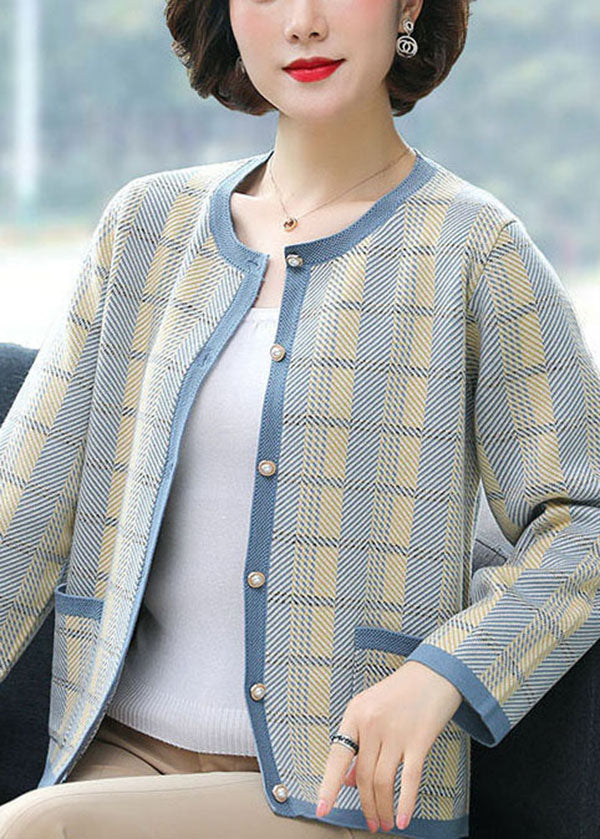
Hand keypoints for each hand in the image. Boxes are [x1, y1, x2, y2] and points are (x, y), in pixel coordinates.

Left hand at [315, 660, 462, 833]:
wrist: (434, 673)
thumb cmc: (400, 692)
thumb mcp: (370, 709)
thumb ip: (358, 743)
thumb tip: (346, 781)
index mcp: (355, 713)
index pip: (337, 755)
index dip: (328, 785)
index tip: (322, 808)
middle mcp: (372, 723)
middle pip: (362, 775)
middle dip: (365, 805)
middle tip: (370, 823)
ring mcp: (395, 731)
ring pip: (382, 781)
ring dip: (382, 808)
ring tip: (384, 823)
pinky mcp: (419, 740)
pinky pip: (408, 779)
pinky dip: (404, 804)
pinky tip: (402, 819)